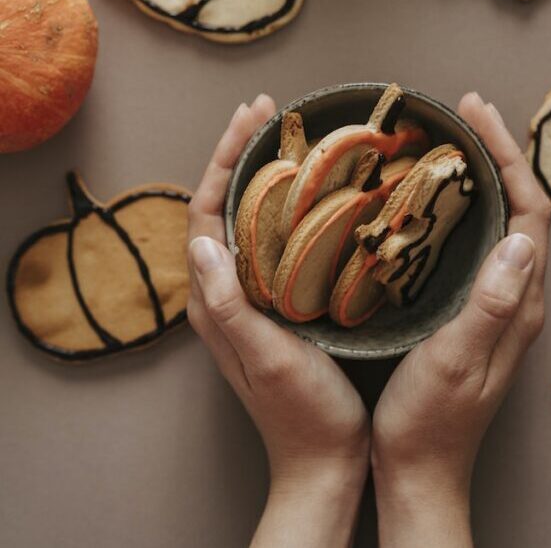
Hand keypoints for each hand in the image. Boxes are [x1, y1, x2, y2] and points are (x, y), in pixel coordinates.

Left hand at [186, 96, 369, 547]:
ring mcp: (251, 296)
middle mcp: (225, 291)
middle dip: (240, 152)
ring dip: (261, 172)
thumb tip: (201, 240)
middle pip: (222, 204)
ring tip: (286, 135)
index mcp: (215, 300)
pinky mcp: (277, 303)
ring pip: (247, 217)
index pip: (207, 210)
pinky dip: (285, 204)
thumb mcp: (268, 358)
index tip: (254, 118)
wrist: (325, 462)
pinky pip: (272, 238)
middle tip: (267, 110)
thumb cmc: (303, 414)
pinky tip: (311, 190)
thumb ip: (230, 304)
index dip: (225, 158)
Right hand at [371, 93, 550, 546]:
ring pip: (495, 220)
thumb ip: (491, 302)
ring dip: (479, 174)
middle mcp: (512, 295)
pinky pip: (472, 240)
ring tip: (448, 138)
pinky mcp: (467, 308)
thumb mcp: (459, 360)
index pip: (529, 210)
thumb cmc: (430, 421)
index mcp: (517, 301)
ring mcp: (491, 301)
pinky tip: (427, 196)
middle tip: (462, 111)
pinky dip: (457, 205)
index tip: (475, 114)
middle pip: (517, 205)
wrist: (416, 469)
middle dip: (496, 151)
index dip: (507, 155)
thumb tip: (523, 240)